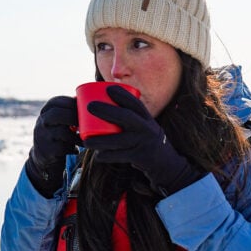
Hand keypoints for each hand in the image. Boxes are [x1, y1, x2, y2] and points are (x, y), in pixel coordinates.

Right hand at [26, 96, 79, 196]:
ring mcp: (42, 137)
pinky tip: (77, 150)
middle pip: (56, 114)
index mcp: (45, 112)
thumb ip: (69, 112)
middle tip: (87, 122)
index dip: (70, 102)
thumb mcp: (59, 122)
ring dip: (77, 135)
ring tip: (86, 137)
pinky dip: (73, 148)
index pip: (55, 102)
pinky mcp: (47, 151)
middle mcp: (41, 123)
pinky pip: (63, 148)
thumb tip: (95, 100)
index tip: (84, 106)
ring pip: (62, 132)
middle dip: (74, 116)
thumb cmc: (59, 135)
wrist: (43, 158)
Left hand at [84, 85, 200, 195]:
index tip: (108, 88)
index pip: (135, 103)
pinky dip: (107, 156)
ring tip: (86, 141)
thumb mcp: (144, 125)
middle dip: (106, 110)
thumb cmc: (145, 139)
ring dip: (100, 140)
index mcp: (146, 118)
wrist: (164, 162)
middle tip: (90, 106)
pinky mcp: (139, 156)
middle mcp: (146, 128)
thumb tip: (104, 104)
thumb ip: (129, 116)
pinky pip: (119, 156)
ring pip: (119, 140)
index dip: (122, 94)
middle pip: (125, 116)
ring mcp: (143, 142)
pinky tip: (98, 155)